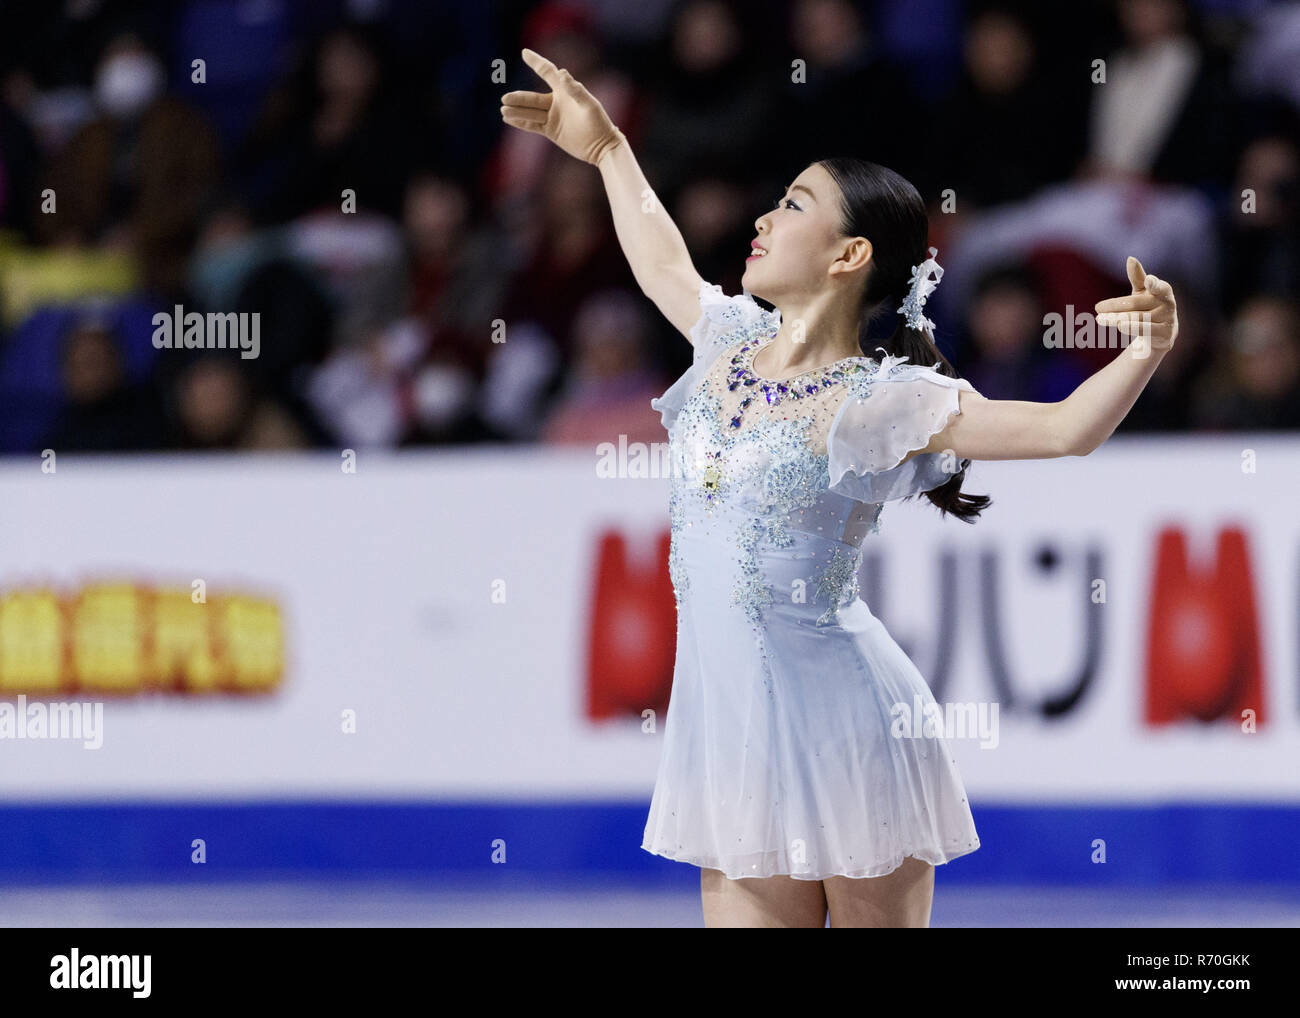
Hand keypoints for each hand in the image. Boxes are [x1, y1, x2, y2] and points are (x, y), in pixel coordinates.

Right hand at [500, 48, 624, 165]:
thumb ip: (575, 90)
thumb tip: (561, 72)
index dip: (536, 62)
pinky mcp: (551, 130)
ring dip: (517, 111)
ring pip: (530, 112)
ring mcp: (553, 117)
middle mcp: (557, 102)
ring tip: (503, 110)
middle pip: (532, 98)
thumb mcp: (589, 105)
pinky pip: (533, 125)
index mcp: (565, 91)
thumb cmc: (599, 123)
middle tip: (505, 99)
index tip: (524, 53)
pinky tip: (508, 119)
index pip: (547, 72)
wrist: (601, 146)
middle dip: (518, 98)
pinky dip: (521, 122)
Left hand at [1094, 256, 1178, 353]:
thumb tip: (1130, 259)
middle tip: (1098, 307)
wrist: (1160, 334)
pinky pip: (1144, 330)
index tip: (1148, 281)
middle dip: (1115, 306)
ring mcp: (1168, 319)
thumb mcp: (1142, 292)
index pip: (1157, 286)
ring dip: (1116, 318)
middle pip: (1136, 303)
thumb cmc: (1148, 307)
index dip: (1153, 283)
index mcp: (1163, 290)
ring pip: (1136, 317)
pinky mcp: (1165, 334)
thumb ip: (1137, 277)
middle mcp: (1168, 303)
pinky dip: (1131, 327)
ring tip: (1100, 319)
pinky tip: (1119, 325)